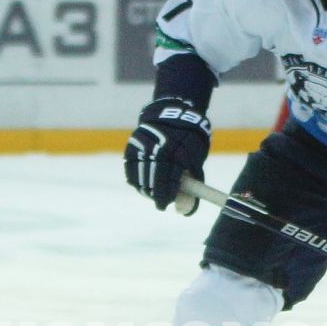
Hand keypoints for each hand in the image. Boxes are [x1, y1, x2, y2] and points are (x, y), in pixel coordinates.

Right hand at [123, 96, 210, 211]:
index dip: (166, 196)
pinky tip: (141, 182)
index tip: (165, 204)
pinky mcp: (133, 144)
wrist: (174, 115)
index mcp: (177, 154)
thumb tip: (184, 210)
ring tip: (151, 192)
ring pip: (139, 176)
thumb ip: (191, 183)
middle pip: (152, 181)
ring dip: (144, 187)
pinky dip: (135, 176)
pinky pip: (130, 166)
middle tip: (160, 202)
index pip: (169, 182)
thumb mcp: (196, 159)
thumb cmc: (190, 141)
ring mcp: (144, 146)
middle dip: (155, 195)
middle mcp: (159, 150)